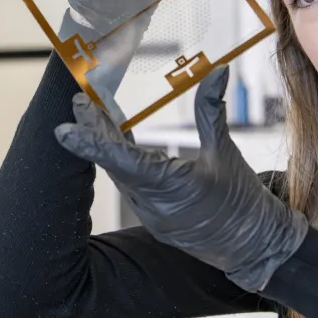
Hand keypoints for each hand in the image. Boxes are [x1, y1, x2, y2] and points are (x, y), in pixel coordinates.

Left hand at [53, 66, 308, 291]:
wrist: (254, 246)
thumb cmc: (242, 200)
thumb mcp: (225, 152)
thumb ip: (212, 111)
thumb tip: (217, 71)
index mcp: (170, 186)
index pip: (121, 161)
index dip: (90, 144)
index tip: (63, 131)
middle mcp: (153, 205)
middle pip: (114, 164)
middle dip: (93, 133)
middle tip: (78, 102)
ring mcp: (151, 214)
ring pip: (120, 175)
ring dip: (105, 145)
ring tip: (92, 113)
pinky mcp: (154, 217)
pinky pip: (130, 185)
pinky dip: (120, 161)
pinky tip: (115, 138)